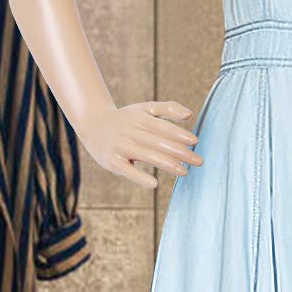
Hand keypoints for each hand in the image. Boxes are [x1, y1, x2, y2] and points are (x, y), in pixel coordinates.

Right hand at [78, 100, 201, 189]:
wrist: (93, 124)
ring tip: (185, 171)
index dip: (179, 134)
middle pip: (159, 143)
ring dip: (167, 164)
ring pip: (147, 156)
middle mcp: (130, 132)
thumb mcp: (144, 109)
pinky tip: (154, 183)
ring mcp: (121, 147)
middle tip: (199, 161)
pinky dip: (139, 177)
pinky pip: (127, 171)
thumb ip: (167, 109)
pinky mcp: (112, 162)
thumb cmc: (125, 118)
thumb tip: (190, 114)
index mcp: (140, 119)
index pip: (163, 127)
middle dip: (180, 152)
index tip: (195, 141)